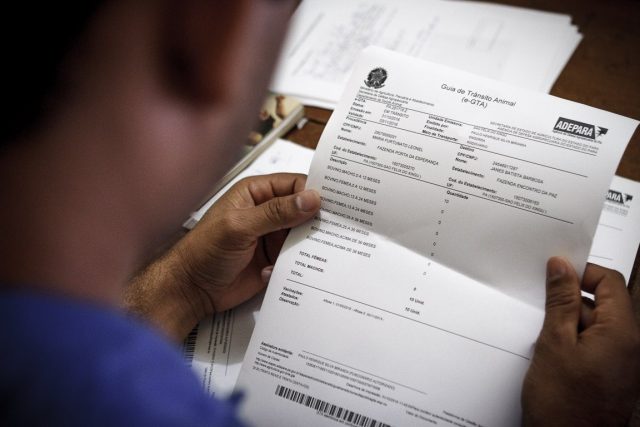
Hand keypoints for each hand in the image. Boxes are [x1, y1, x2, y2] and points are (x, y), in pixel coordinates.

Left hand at [175, 172, 319, 314]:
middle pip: (303, 210)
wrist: (191, 289)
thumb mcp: (239, 226)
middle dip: (316, 220)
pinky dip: (297, 264)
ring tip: (311, 253)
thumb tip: (310, 199)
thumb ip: (275, 213)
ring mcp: (271, 236)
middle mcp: (266, 212)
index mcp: (256, 193)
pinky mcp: (274, 259)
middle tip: (334, 230)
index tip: (333, 206)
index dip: (313, 193)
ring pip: (303, 235)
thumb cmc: (204, 251)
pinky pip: (297, 258)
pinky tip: (285, 270)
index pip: (294, 185)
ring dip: (307, 245)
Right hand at [521, 257, 639, 425]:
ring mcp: (621, 363)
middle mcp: (630, 346)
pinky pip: (592, 346)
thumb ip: (561, 301)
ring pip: (593, 326)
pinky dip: (571, 345)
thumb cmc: (564, 405)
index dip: (582, 274)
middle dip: (569, 304)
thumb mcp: (555, 342)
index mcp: (623, 333)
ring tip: (546, 343)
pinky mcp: (610, 376)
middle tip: (541, 313)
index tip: (555, 276)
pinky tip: (552, 357)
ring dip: (567, 326)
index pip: (610, 282)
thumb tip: (562, 267)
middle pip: (601, 304)